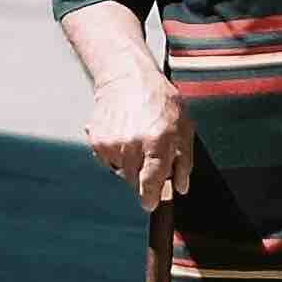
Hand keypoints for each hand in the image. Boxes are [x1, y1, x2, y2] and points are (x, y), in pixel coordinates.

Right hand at [85, 74, 194, 214]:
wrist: (128, 78)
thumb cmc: (160, 101)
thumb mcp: (184, 128)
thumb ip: (184, 162)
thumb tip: (180, 188)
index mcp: (156, 141)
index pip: (150, 183)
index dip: (151, 198)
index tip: (150, 204)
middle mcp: (131, 143)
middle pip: (134, 181)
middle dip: (143, 176)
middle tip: (149, 157)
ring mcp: (111, 142)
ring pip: (120, 172)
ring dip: (130, 165)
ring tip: (137, 141)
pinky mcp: (97, 139)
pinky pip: (107, 160)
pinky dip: (116, 154)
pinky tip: (124, 135)